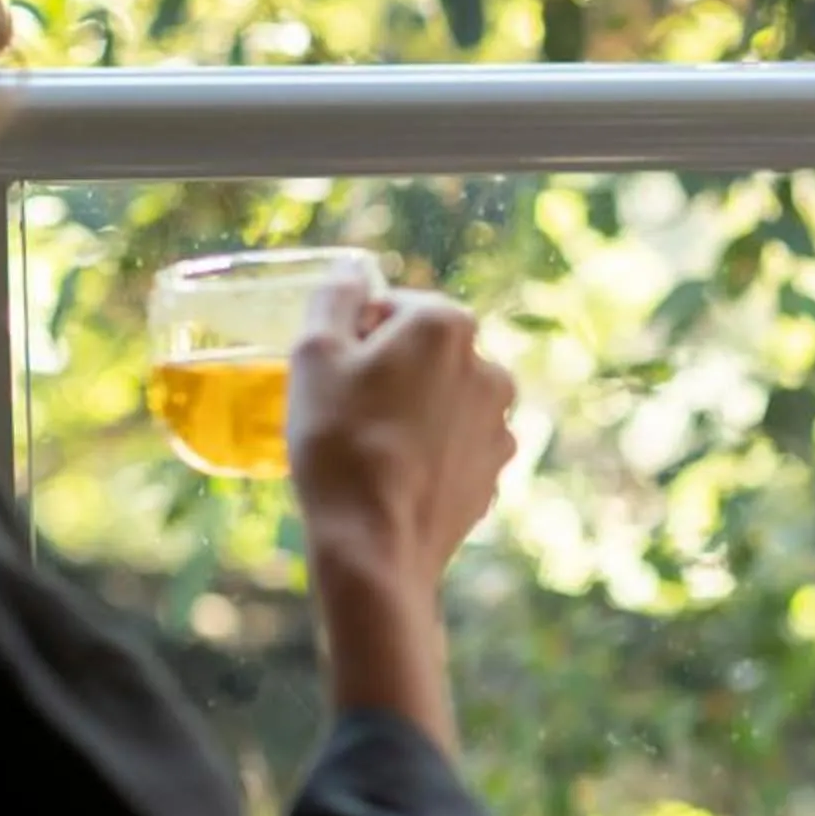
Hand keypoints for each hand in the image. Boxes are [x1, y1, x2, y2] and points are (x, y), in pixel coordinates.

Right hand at [286, 272, 515, 583]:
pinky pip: (456, 444)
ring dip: (414, 411)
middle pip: (427, 352)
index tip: (336, 370)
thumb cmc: (338, 442)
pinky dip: (431, 451)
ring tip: (372, 446)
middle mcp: (489, 366)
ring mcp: (500, 422)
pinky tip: (397, 475)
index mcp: (446, 326)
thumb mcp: (314, 355)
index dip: (357, 333)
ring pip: (444, 399)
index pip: (394, 307)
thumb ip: (334, 299)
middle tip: (348, 409)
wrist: (376, 543)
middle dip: (391, 371)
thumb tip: (351, 271)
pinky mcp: (497, 469)